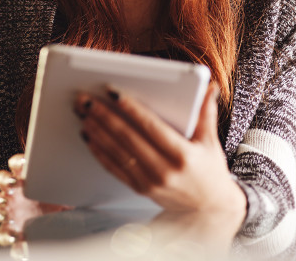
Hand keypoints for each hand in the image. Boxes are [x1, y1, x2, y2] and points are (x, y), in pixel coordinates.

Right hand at [0, 154, 69, 247]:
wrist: (59, 227)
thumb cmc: (58, 204)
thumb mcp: (63, 193)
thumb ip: (64, 185)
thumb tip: (73, 178)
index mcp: (26, 180)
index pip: (17, 165)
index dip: (18, 163)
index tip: (25, 163)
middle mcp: (15, 193)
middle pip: (2, 180)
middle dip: (5, 181)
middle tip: (13, 183)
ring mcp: (11, 211)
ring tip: (5, 213)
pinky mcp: (11, 231)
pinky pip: (2, 234)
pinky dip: (5, 236)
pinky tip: (14, 238)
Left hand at [74, 82, 245, 225]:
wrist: (208, 210)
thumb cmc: (209, 171)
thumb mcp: (210, 141)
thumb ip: (206, 112)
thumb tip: (211, 86)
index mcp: (182, 154)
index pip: (151, 127)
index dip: (131, 109)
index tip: (114, 93)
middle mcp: (164, 170)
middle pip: (128, 137)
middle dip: (104, 115)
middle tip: (87, 100)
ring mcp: (149, 181)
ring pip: (117, 151)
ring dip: (97, 131)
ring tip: (83, 113)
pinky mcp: (139, 189)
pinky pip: (114, 168)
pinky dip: (98, 151)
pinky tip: (88, 136)